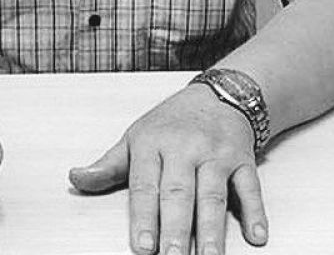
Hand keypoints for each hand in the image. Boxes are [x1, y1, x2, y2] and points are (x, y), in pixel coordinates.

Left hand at [68, 84, 267, 254]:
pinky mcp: (242, 159)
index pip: (145, 184)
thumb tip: (76, 179)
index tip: (142, 247)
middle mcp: (184, 147)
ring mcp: (215, 153)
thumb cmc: (172, 122)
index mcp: (152, 142)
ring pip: (213, 194)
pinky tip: (256, 236)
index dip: (142, 217)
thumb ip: (108, 165)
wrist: (219, 94)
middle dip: (175, 228)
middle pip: (179, 192)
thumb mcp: (136, 136)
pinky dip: (256, 212)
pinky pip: (250, 187)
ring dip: (211, 229)